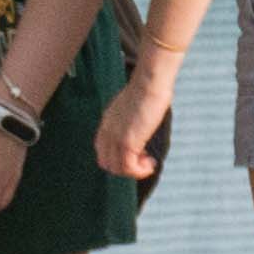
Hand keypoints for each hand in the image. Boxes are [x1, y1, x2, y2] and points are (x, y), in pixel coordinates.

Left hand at [92, 64, 175, 182]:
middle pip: (106, 163)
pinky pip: (128, 167)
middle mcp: (107, 133)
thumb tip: (143, 120)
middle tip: (144, 160)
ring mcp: (115, 138)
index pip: (102, 151)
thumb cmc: (149, 88)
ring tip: (148, 164)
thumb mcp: (134, 105)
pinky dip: (140, 171)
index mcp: (107, 123)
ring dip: (134, 171)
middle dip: (125, 167)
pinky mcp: (127, 142)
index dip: (119, 158)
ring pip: (116, 168)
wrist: (149, 82)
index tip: (138, 153)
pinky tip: (151, 164)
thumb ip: (132, 116)